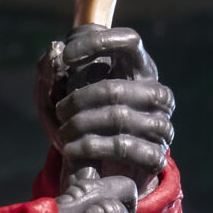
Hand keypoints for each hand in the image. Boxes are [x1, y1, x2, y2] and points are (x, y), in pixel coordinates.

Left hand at [36, 25, 174, 190]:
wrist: (102, 171)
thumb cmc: (81, 121)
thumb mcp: (60, 95)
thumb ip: (52, 71)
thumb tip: (55, 50)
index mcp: (139, 70)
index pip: (129, 41)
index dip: (98, 44)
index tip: (67, 56)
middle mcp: (156, 93)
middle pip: (115, 88)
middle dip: (78, 100)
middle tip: (59, 111)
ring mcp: (160, 124)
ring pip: (118, 117)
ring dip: (81, 126)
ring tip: (63, 133)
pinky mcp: (156, 155)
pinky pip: (123, 146)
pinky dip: (91, 147)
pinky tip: (72, 150)